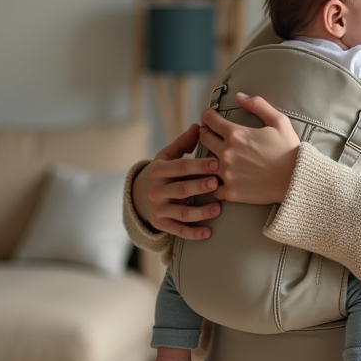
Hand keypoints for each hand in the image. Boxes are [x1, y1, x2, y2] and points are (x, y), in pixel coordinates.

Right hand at [131, 124, 222, 240]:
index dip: (198, 165)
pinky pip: (178, 231)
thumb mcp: (168, 156)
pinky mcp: (161, 225)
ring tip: (218, 208)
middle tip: (217, 183)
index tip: (217, 162)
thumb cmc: (165, 171)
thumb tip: (199, 126)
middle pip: (181, 190)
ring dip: (201, 212)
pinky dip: (193, 233)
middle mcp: (156, 191)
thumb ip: (184, 142)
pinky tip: (209, 232)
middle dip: (199, 187)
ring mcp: (158, 209)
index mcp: (158, 170)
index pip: (180, 167)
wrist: (142, 194)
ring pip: (182, 213)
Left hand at [198, 92, 299, 204]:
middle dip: (206, 133)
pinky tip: (220, 180)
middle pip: (203, 139)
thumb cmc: (289, 150)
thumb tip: (239, 96)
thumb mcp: (279, 121)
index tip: (209, 117)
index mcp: (236, 134)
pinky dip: (215, 183)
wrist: (297, 180)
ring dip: (208, 158)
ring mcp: (227, 174)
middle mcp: (227, 153)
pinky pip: (213, 187)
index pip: (209, 120)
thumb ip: (258, 105)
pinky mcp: (230, 192)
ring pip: (205, 163)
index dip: (208, 116)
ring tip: (214, 158)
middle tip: (210, 134)